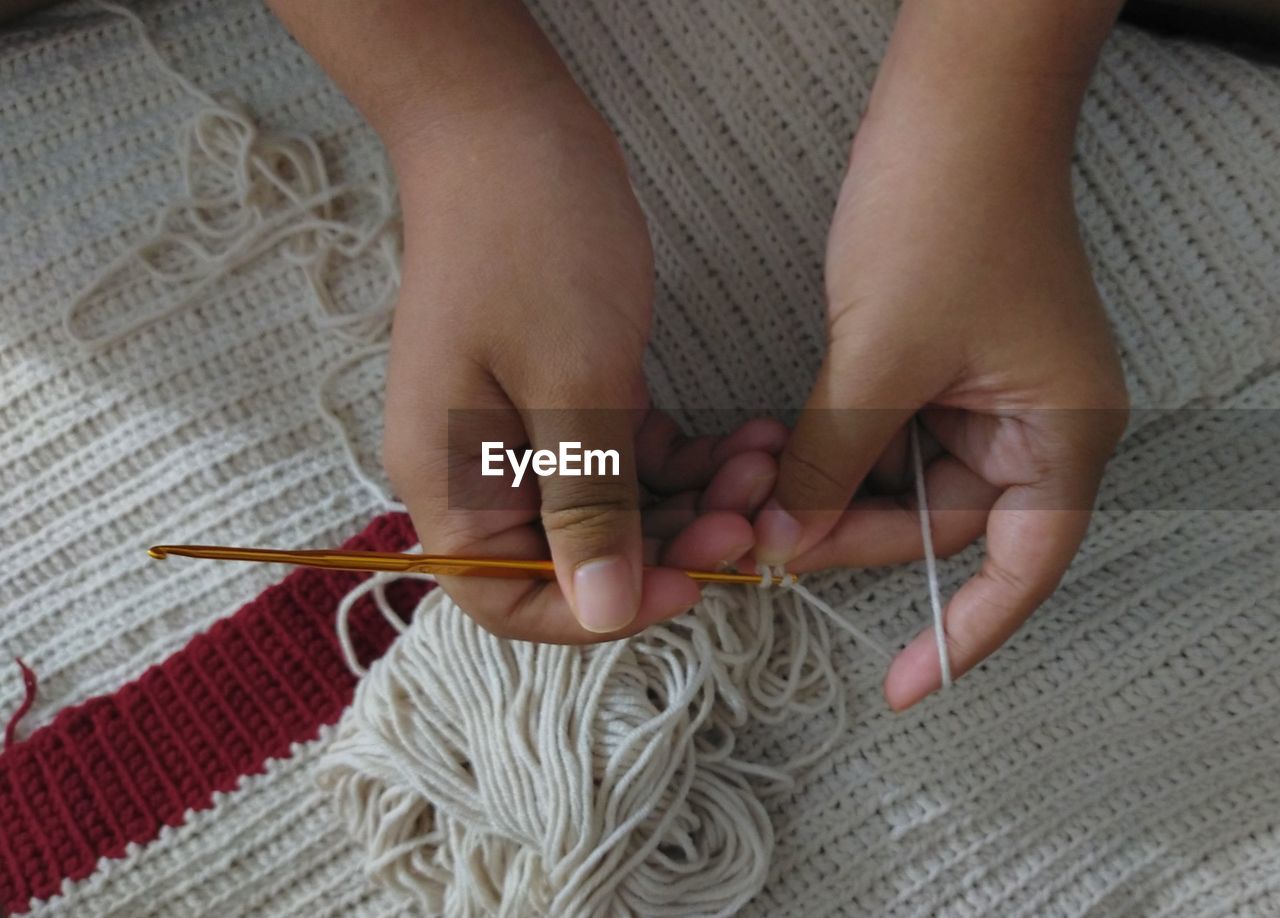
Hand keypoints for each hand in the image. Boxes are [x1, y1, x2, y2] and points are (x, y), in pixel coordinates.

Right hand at [383, 83, 783, 640]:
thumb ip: (588, 507)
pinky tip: (742, 435)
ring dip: (690, 498)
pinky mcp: (564, 399)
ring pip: (613, 511)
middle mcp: (479, 470)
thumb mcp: (572, 383)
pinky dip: (683, 457)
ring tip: (759, 458)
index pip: (506, 599)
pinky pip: (626, 460)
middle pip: (572, 559)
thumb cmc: (527, 243)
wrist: (506, 127)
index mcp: (451, 481)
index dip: (598, 613)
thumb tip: (606, 611)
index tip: (685, 584)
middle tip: (749, 511)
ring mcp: (523, 433)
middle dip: (667, 546)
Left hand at [755, 72, 1128, 708]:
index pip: (1020, 566)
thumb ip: (836, 459)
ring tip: (750, 487)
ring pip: (896, 481)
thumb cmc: (948, 209)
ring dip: (825, 490)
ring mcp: (979, 392)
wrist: (952, 98)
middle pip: (938, 524)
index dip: (964, 634)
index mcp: (1059, 433)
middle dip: (848, 536)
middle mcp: (1027, 423)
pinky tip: (767, 448)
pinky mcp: (931, 364)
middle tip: (762, 547)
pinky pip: (877, 433)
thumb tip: (788, 539)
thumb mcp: (881, 355)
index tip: (902, 685)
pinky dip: (825, 447)